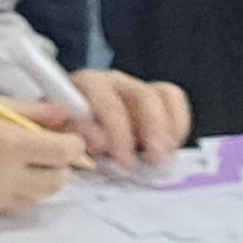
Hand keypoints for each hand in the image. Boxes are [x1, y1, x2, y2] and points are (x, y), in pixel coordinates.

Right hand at [0, 94, 84, 218]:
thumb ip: (32, 111)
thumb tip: (68, 115)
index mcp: (7, 144)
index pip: (65, 152)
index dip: (72, 143)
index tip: (64, 134)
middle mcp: (4, 177)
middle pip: (59, 180)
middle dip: (60, 163)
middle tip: (43, 147)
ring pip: (41, 197)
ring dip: (41, 179)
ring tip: (20, 161)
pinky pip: (17, 206)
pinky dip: (20, 192)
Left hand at [62, 66, 194, 168]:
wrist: (77, 133)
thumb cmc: (69, 134)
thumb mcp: (64, 137)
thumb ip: (76, 135)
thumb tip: (99, 140)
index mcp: (86, 85)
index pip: (106, 100)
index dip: (118, 130)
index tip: (124, 161)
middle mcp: (113, 81)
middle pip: (141, 95)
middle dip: (151, 129)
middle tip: (153, 161)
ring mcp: (136, 87)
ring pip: (161, 96)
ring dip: (166, 130)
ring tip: (163, 158)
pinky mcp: (155, 97)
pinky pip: (174, 99)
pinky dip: (178, 123)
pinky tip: (171, 147)